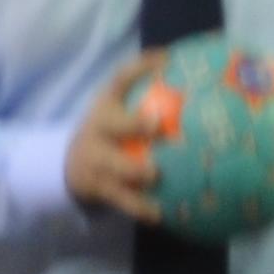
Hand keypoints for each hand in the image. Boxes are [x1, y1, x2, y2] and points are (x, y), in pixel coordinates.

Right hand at [64, 51, 168, 220]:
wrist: (65, 167)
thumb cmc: (109, 135)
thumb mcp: (119, 112)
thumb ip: (154, 98)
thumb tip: (208, 77)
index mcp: (106, 106)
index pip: (119, 80)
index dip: (140, 68)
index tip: (165, 59)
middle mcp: (98, 130)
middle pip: (110, 124)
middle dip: (132, 123)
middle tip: (155, 124)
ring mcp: (95, 160)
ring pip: (112, 166)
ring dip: (133, 170)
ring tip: (154, 175)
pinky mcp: (98, 188)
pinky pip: (119, 199)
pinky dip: (138, 207)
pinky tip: (158, 214)